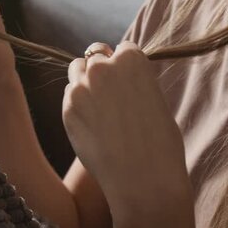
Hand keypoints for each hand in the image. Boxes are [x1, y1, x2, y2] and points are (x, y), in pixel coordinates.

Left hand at [62, 41, 191, 220]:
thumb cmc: (160, 143)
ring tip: (98, 104)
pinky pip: (69, 95)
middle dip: (102, 68)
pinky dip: (77, 103)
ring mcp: (81, 86)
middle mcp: (103, 67)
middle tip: (109, 92)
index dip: (125, 65)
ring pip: (76, 69)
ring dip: (84, 79)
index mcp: (132, 59)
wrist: (142, 178)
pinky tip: (92, 124)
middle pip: (95, 54)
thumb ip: (134, 82)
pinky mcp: (67, 108)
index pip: (123, 49)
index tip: (127, 81)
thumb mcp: (155, 100)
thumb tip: (121, 79)